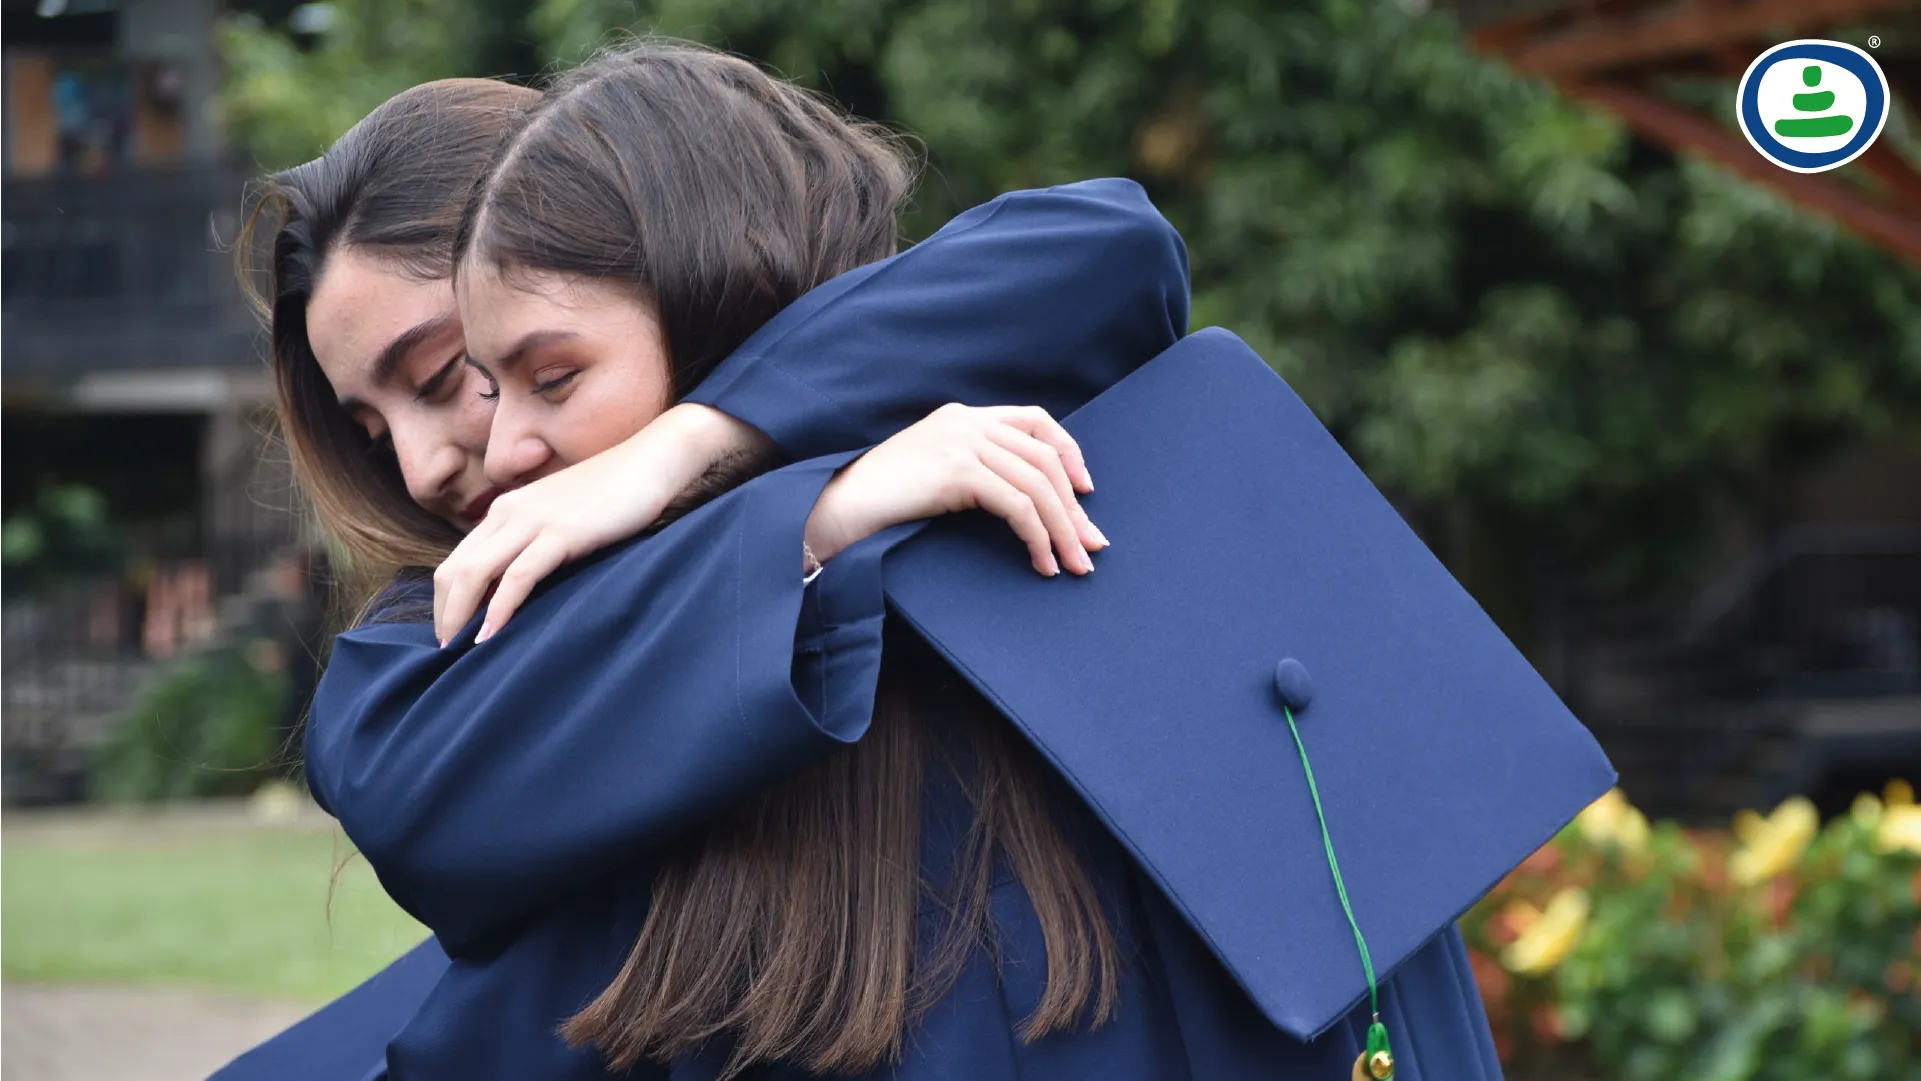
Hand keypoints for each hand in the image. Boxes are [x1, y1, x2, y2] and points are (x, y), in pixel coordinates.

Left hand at [434, 404, 773, 645]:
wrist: (651, 460)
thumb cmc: (614, 494)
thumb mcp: (563, 517)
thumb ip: (538, 542)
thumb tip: (523, 586)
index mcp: (506, 510)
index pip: (456, 561)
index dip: (446, 602)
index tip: (452, 634)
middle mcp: (508, 513)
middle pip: (454, 570)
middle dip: (446, 616)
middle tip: (448, 654)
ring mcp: (533, 521)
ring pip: (475, 574)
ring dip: (461, 618)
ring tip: (459, 654)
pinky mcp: (562, 533)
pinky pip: (518, 577)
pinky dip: (499, 610)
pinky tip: (492, 637)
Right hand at [804, 404, 1106, 576]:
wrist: (836, 507)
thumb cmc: (881, 501)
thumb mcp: (932, 473)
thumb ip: (970, 469)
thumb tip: (1021, 502)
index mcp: (962, 416)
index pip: (1035, 420)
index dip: (1068, 453)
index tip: (1084, 492)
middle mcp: (966, 421)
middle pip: (1044, 458)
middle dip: (1073, 508)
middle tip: (1090, 547)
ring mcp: (961, 442)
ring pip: (1037, 484)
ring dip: (1062, 529)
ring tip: (1073, 565)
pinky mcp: (956, 471)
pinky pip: (1016, 505)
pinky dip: (1037, 537)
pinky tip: (1040, 563)